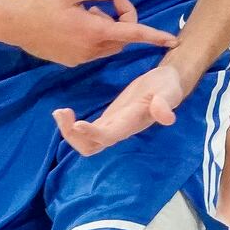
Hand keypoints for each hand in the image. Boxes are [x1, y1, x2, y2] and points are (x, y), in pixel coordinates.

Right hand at [0, 0, 176, 65]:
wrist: (9, 23)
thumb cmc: (38, 2)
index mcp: (93, 31)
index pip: (132, 33)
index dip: (154, 36)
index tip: (172, 39)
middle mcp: (89, 49)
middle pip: (121, 38)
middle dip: (123, 19)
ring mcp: (78, 58)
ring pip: (108, 45)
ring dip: (108, 27)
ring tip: (90, 8)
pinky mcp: (68, 61)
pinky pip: (93, 50)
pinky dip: (95, 35)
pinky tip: (79, 20)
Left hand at [55, 63, 186, 155]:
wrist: (166, 84)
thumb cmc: (168, 87)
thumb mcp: (170, 91)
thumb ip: (166, 102)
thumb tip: (167, 117)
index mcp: (131, 124)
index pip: (109, 136)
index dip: (92, 133)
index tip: (78, 124)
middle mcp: (119, 130)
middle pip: (91, 146)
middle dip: (73, 135)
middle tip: (61, 112)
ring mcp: (112, 127)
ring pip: (85, 142)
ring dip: (69, 132)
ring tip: (59, 112)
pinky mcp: (107, 120)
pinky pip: (85, 131)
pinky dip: (71, 125)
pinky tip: (64, 112)